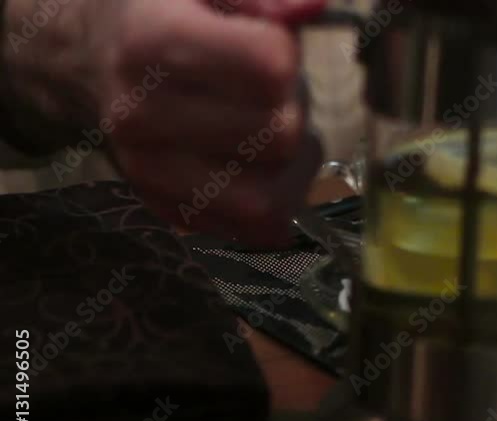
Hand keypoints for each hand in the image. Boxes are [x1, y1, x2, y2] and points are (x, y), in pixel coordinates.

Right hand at [3, 0, 327, 245]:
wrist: (90, 59)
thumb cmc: (162, 12)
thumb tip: (312, 7)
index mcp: (150, 42)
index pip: (271, 68)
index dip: (287, 53)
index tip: (269, 45)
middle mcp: (141, 115)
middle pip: (280, 135)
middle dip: (293, 110)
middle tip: (272, 94)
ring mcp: (150, 173)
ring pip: (271, 197)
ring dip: (292, 166)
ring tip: (272, 133)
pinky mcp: (169, 211)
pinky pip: (256, 228)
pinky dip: (278, 200)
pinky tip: (262, 167)